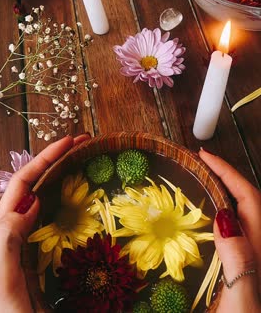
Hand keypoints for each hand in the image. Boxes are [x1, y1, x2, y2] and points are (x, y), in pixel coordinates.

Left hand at [0, 134, 89, 312]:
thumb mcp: (6, 284)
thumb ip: (6, 244)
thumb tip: (29, 203)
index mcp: (2, 231)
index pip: (22, 185)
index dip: (44, 159)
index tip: (69, 141)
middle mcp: (13, 229)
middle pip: (32, 183)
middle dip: (55, 158)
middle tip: (83, 143)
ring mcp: (26, 239)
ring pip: (41, 196)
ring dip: (60, 174)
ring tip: (82, 158)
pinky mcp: (38, 250)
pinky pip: (51, 216)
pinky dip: (64, 197)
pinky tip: (78, 195)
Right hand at [199, 149, 260, 312]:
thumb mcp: (241, 304)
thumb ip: (239, 264)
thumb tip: (225, 215)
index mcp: (259, 255)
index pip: (249, 202)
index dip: (229, 173)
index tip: (204, 155)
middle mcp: (257, 253)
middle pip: (248, 204)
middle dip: (227, 177)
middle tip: (199, 164)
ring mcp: (250, 264)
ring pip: (241, 219)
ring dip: (223, 194)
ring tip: (199, 182)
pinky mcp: (240, 274)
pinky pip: (231, 236)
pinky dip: (218, 217)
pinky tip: (202, 222)